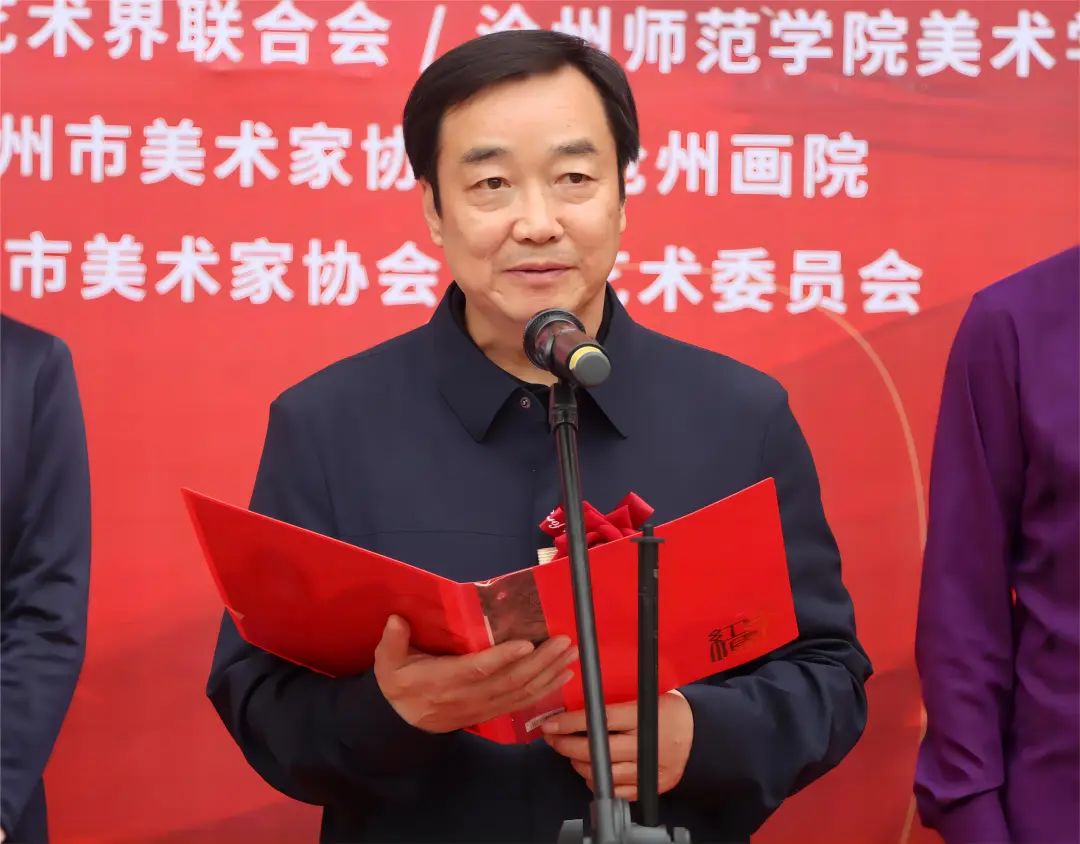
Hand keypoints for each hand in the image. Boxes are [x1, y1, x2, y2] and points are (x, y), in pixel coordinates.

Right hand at [374, 614, 577, 733]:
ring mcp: (483, 707)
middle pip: (510, 681)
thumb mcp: (387, 664)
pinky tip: (563, 675)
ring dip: (549, 673)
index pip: (478, 669)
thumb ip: (392, 642)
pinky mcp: (492, 712)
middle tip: (563, 641)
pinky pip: (523, 702)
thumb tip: (397, 620)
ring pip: (521, 692)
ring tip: (570, 654)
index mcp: (445, 680)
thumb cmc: (399, 686)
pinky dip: (546, 689)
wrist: (402, 724)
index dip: (503, 658)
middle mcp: (469, 696)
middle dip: (541, 662)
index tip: (526, 643)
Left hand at [541, 690, 693, 799]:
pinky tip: (590, 770)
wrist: (701, 736)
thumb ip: (619, 700)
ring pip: (603, 774)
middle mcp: (645, 746)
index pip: (600, 721)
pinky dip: (598, 782)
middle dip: (567, 745)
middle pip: (597, 751)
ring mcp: (648, 770)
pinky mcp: (650, 786)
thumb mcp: (649, 695)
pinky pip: (616, 791)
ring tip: (570, 753)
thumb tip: (581, 698)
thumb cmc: (671, 710)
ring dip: (579, 764)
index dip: (571, 723)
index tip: (552, 722)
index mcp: (644, 718)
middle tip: (553, 738)